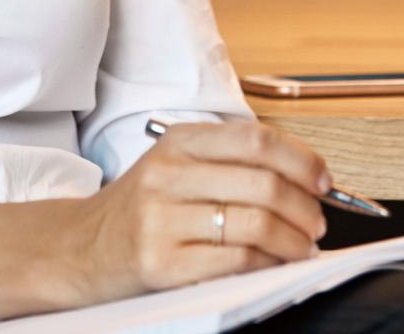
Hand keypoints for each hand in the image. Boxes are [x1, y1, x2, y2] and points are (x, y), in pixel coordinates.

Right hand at [72, 120, 334, 303]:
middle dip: (305, 207)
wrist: (79, 248)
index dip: (301, 160)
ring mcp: (162, 220)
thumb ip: (230, 162)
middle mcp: (168, 175)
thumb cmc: (139, 208)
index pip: (256, 140)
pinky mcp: (162, 264)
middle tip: (317, 222)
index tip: (324, 180)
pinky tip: (272, 264)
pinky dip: (267, 264)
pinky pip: (235, 261)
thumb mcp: (175, 166)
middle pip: (263, 184)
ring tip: (301, 247)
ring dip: (293, 240)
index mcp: (178, 142)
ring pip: (255, 224)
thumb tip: (306, 176)